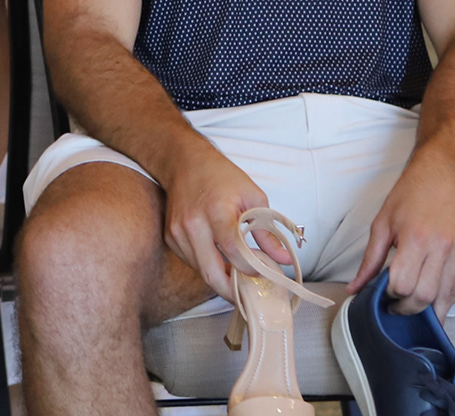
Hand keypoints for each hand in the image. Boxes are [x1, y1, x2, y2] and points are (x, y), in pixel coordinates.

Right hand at [159, 141, 285, 300]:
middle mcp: (192, 224)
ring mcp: (177, 232)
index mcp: (216, 211)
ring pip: (201, 272)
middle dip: (232, 291)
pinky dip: (207, 266)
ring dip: (221, 279)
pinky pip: (191, 262)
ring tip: (237, 273)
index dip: (251, 268)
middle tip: (249, 293)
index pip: (234, 251)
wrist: (184, 162)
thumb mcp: (253, 197)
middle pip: (212, 273)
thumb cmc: (222, 177)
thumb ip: (267, 232)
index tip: (264, 272)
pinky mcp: (170, 237)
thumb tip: (284, 260)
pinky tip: (219, 257)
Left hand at [348, 153, 454, 317]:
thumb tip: (354, 289)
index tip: (385, 293)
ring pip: (446, 298)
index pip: (403, 285)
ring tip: (413, 306)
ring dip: (428, 310)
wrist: (442, 175)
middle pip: (424, 297)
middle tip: (396, 306)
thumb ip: (369, 261)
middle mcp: (441, 247)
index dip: (391, 296)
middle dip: (407, 309)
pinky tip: (432, 297)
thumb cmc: (409, 196)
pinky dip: (445, 299)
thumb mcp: (382, 224)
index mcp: (415, 238)